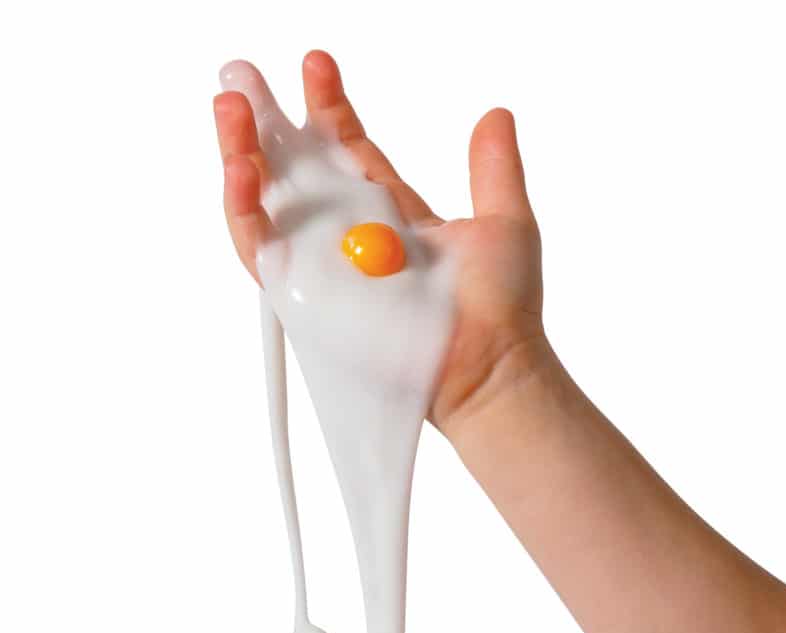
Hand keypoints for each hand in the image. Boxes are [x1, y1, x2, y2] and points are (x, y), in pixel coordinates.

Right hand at [213, 50, 548, 435]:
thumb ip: (493, 168)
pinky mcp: (304, 296)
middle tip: (246, 75)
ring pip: (268, 205)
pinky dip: (242, 211)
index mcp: (391, 216)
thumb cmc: (499, 308)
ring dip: (242, 153)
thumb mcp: (504, 221)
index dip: (329, 108)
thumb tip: (495, 116)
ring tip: (230, 104)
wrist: (485, 365)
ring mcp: (324, 266)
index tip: (317, 64)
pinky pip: (259, 251)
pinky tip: (240, 169)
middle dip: (269, 122)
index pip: (348, 153)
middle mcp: (351, 239)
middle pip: (298, 172)